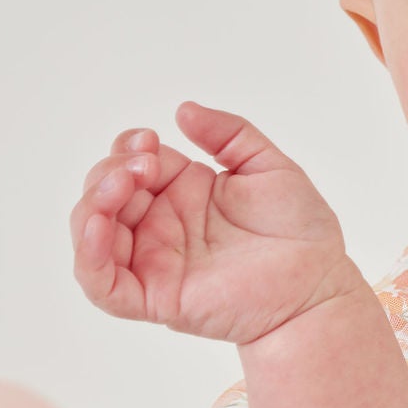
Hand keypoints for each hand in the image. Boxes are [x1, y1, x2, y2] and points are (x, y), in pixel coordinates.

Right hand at [71, 101, 362, 344]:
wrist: (318, 282)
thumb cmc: (300, 229)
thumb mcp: (267, 164)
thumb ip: (228, 133)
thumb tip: (183, 110)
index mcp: (181, 192)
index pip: (131, 163)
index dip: (128, 148)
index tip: (150, 141)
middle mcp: (160, 225)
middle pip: (103, 194)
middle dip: (110, 172)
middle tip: (144, 166)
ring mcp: (154, 262)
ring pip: (93, 235)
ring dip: (92, 206)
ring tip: (120, 185)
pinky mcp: (155, 297)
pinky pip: (103, 285)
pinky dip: (89, 257)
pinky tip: (98, 226)